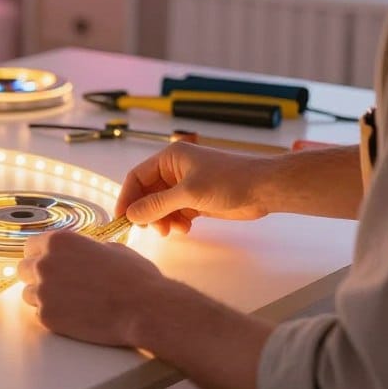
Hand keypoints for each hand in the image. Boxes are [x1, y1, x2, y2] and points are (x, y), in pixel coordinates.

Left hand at [17, 230, 165, 346]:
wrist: (143, 308)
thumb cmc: (132, 276)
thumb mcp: (109, 248)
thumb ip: (84, 248)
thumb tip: (80, 253)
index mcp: (58, 241)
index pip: (31, 245)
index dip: (40, 254)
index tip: (47, 262)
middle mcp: (45, 263)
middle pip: (24, 269)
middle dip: (37, 275)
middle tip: (57, 284)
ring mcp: (43, 291)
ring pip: (28, 293)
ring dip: (43, 296)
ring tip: (68, 302)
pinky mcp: (47, 317)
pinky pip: (39, 314)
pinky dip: (52, 315)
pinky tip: (73, 315)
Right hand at [117, 143, 270, 236]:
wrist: (265, 188)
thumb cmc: (228, 181)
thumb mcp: (189, 193)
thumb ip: (158, 205)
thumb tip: (131, 214)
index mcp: (170, 158)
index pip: (137, 176)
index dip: (127, 197)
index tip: (122, 218)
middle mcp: (174, 170)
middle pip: (148, 193)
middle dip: (147, 211)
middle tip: (152, 229)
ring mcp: (185, 185)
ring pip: (161, 205)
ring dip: (162, 219)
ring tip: (172, 230)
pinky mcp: (196, 200)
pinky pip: (175, 212)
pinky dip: (175, 222)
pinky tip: (185, 228)